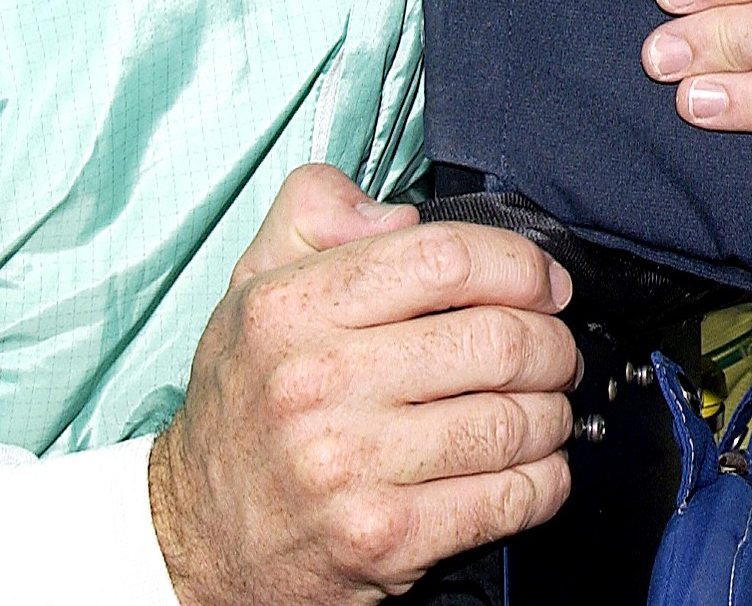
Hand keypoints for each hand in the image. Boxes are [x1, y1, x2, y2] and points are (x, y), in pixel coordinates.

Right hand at [147, 165, 582, 605]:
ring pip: (513, 422)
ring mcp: (349, 469)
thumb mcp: (252, 286)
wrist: (196, 535)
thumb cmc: (244, 405)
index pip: (443, 259)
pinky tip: (534, 468)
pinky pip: (507, 499)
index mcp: (291, 311)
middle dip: (552, 344)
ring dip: (554, 414)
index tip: (544, 283)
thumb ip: (314, 213)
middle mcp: (316, 386)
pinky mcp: (383, 540)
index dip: (519, 264)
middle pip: (496, 341)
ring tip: (545, 409)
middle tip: (555, 352)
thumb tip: (398, 210)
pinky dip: (544, 481)